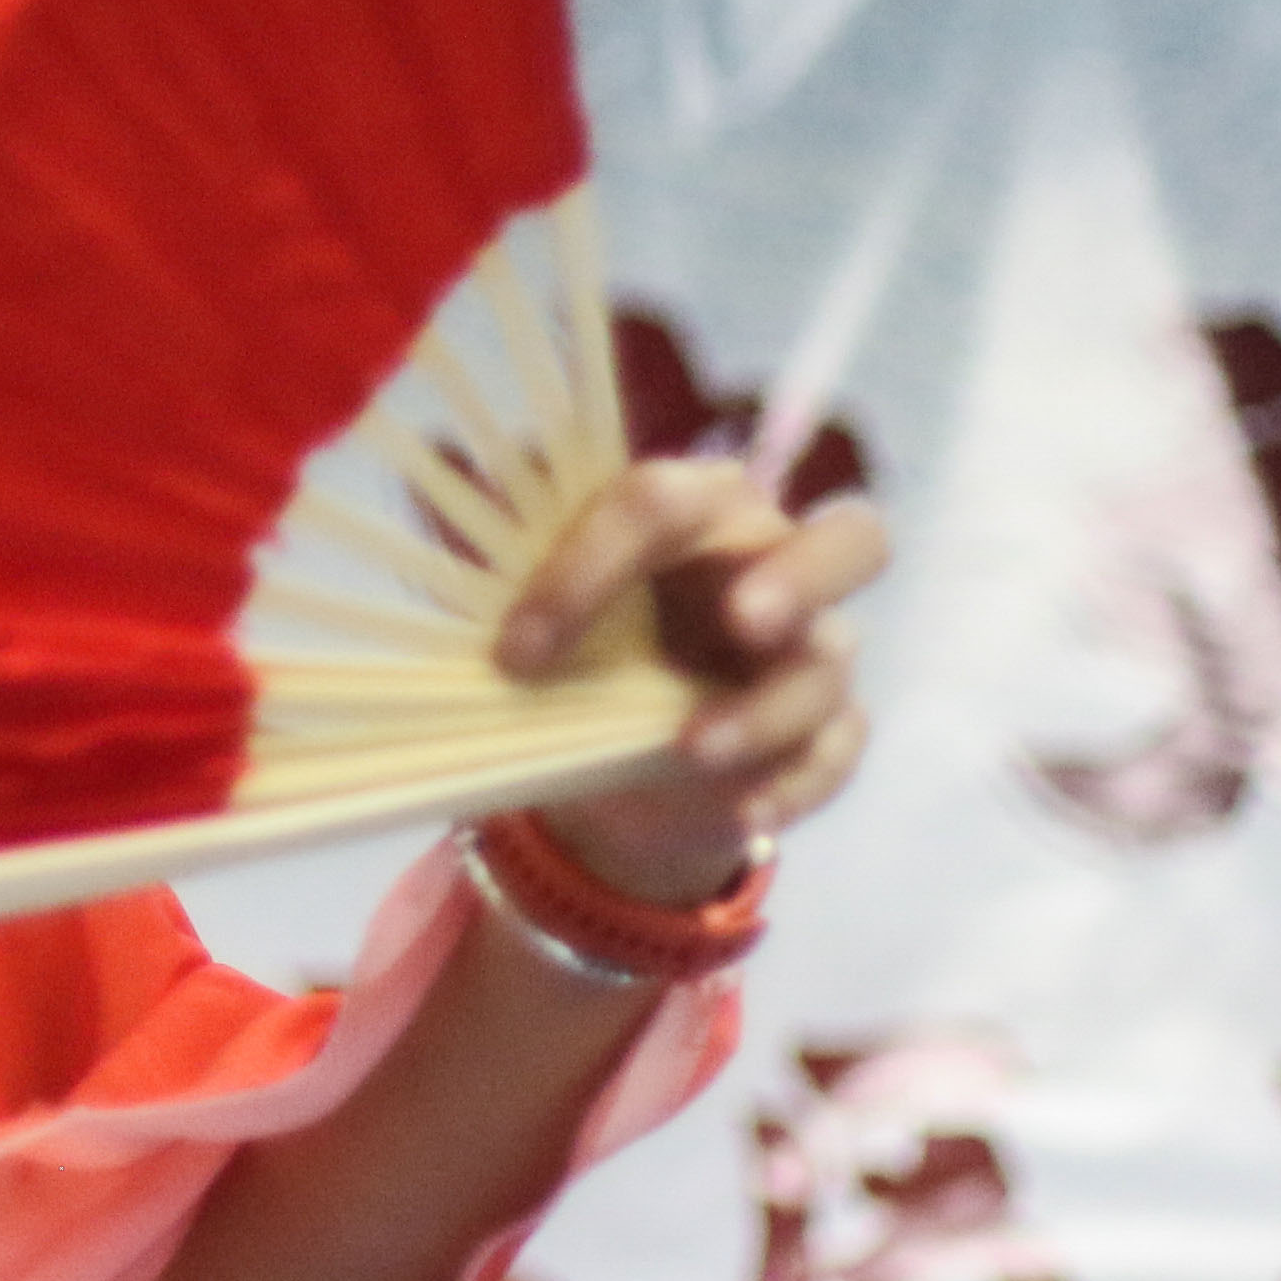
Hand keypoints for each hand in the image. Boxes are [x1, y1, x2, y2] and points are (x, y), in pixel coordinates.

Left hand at [491, 458, 889, 908]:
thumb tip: (428, 468)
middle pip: (852, 538)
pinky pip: (836, 755)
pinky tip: (743, 813)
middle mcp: (773, 566)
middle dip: (802, 574)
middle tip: (747, 617)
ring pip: (828, 664)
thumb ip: (493, 543)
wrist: (608, 762)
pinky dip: (793, 785)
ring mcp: (812, 652)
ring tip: (690, 752)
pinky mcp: (827, 734)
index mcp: (697, 511)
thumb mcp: (524, 598)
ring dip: (763, 709)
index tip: (517, 648)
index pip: (664, 503)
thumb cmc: (576, 645)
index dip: (591, 566)